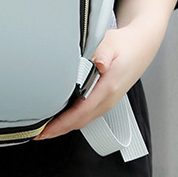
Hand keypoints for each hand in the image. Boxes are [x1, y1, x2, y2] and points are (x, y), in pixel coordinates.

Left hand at [32, 0, 177, 140]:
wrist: (141, 48)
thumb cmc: (124, 45)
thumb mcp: (112, 43)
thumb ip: (103, 52)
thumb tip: (100, 62)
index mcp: (108, 87)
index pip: (81, 112)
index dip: (62, 123)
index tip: (45, 129)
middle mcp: (108, 99)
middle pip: (79, 122)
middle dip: (58, 130)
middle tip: (36, 133)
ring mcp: (107, 102)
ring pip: (83, 121)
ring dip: (64, 127)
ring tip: (44, 130)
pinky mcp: (105, 100)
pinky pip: (87, 115)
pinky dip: (72, 121)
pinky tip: (60, 120)